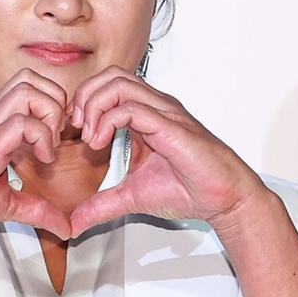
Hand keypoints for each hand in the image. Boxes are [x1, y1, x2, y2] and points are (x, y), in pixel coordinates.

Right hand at [0, 69, 71, 240]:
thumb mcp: (6, 204)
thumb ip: (36, 209)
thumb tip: (63, 225)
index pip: (29, 86)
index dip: (52, 104)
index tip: (57, 138)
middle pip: (29, 78)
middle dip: (55, 101)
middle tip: (56, 136)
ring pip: (26, 90)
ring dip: (49, 114)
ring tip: (48, 147)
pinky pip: (20, 123)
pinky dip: (41, 137)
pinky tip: (41, 160)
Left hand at [67, 66, 266, 236]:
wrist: (223, 198)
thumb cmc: (189, 189)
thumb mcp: (131, 197)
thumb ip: (101, 205)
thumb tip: (76, 222)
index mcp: (145, 114)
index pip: (108, 84)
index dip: (84, 101)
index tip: (74, 131)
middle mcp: (155, 106)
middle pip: (110, 75)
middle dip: (85, 96)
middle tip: (76, 127)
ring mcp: (164, 112)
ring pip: (119, 84)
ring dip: (93, 106)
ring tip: (89, 136)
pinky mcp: (171, 126)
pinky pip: (133, 109)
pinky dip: (108, 121)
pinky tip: (100, 143)